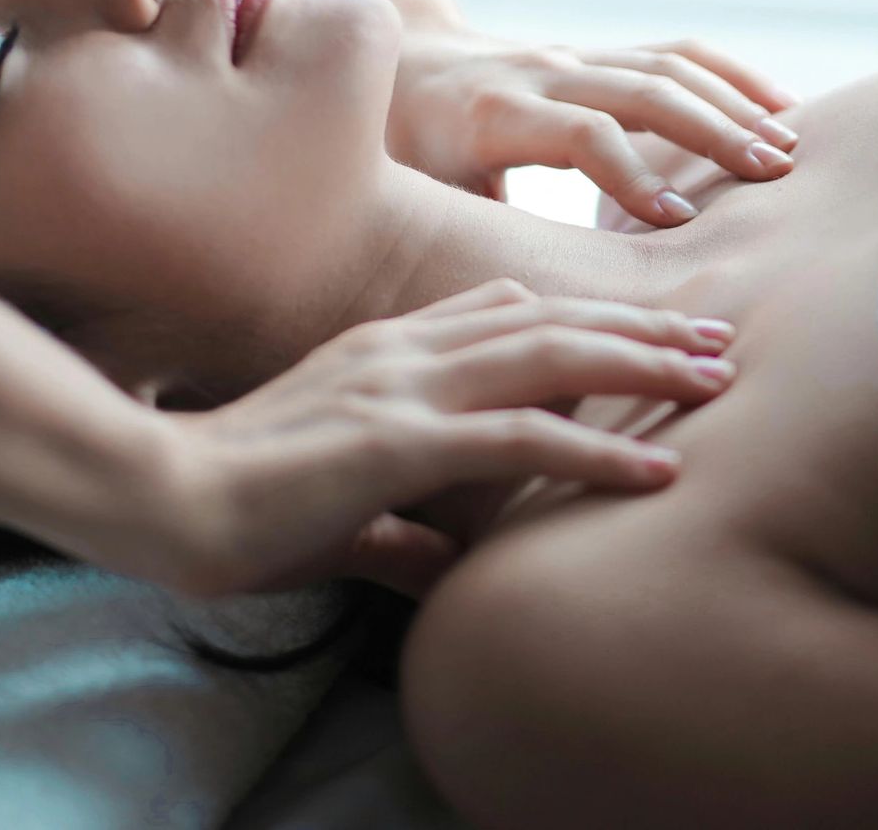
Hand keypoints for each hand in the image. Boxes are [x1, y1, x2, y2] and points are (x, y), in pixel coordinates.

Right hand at [154, 278, 735, 601]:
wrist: (160, 500)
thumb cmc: (234, 506)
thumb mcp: (334, 511)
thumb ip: (395, 529)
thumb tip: (441, 565)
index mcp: (384, 354)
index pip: (501, 312)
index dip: (581, 318)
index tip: (647, 330)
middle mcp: (403, 353)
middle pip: (546, 320)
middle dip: (638, 327)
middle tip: (717, 339)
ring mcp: (403, 390)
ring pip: (549, 358)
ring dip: (641, 365)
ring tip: (716, 378)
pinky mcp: (399, 441)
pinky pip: (520, 438)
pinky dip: (596, 451)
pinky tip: (657, 468)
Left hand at [385, 29, 801, 226]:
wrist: (402, 67)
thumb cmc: (406, 153)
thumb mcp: (421, 196)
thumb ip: (468, 238)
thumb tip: (514, 314)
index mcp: (495, 113)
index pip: (581, 132)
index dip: (631, 171)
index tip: (676, 220)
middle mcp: (542, 74)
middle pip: (641, 89)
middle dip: (710, 131)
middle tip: (770, 177)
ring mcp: (576, 58)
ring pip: (667, 65)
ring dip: (733, 103)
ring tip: (788, 147)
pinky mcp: (601, 56)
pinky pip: (675, 53)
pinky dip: (731, 75)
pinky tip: (781, 107)